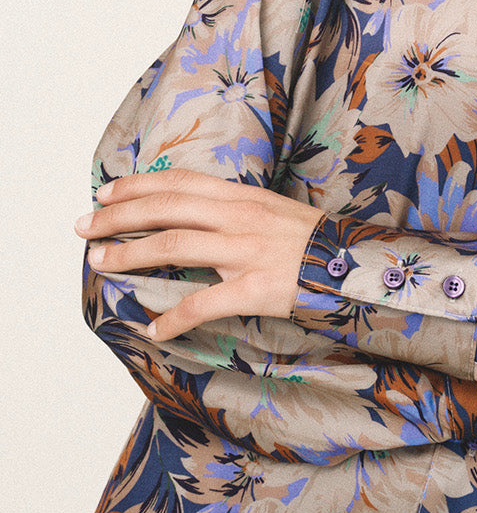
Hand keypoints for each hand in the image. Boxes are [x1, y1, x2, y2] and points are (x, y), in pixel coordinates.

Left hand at [74, 168, 321, 342]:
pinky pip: (204, 305)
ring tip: (100, 263)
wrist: (355, 264)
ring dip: (129, 256)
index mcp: (242, 196)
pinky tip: (154, 330)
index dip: (137, 185)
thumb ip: (234, 209)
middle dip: (118, 217)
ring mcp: (246, 251)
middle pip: (165, 209)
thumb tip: (194, 214)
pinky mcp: (254, 288)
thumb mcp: (273, 210)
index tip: (105, 192)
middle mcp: (239, 217)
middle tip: (84, 227)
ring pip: (174, 247)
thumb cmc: (313, 240)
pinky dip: (173, 320)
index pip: (179, 182)